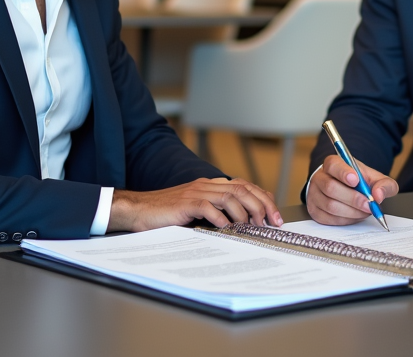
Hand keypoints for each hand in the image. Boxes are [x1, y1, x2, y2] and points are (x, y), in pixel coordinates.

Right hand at [108, 178, 282, 232]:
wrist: (138, 209)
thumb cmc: (166, 213)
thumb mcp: (196, 210)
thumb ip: (215, 211)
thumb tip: (241, 223)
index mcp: (210, 185)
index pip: (244, 185)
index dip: (262, 197)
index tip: (274, 214)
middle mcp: (206, 185)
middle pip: (242, 188)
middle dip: (261, 204)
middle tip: (272, 222)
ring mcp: (195, 192)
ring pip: (230, 196)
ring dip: (245, 212)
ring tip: (252, 226)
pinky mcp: (185, 203)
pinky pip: (208, 207)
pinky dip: (221, 218)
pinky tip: (226, 228)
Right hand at [306, 154, 398, 225]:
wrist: (348, 190)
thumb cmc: (360, 183)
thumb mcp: (376, 179)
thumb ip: (384, 184)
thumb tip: (378, 195)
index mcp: (333, 164)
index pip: (333, 165)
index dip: (343, 172)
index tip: (356, 180)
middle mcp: (320, 177)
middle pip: (331, 188)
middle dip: (353, 199)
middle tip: (369, 205)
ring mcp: (314, 195)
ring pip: (330, 205)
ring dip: (352, 211)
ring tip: (365, 211)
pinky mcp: (314, 211)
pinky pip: (329, 218)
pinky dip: (345, 219)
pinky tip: (355, 215)